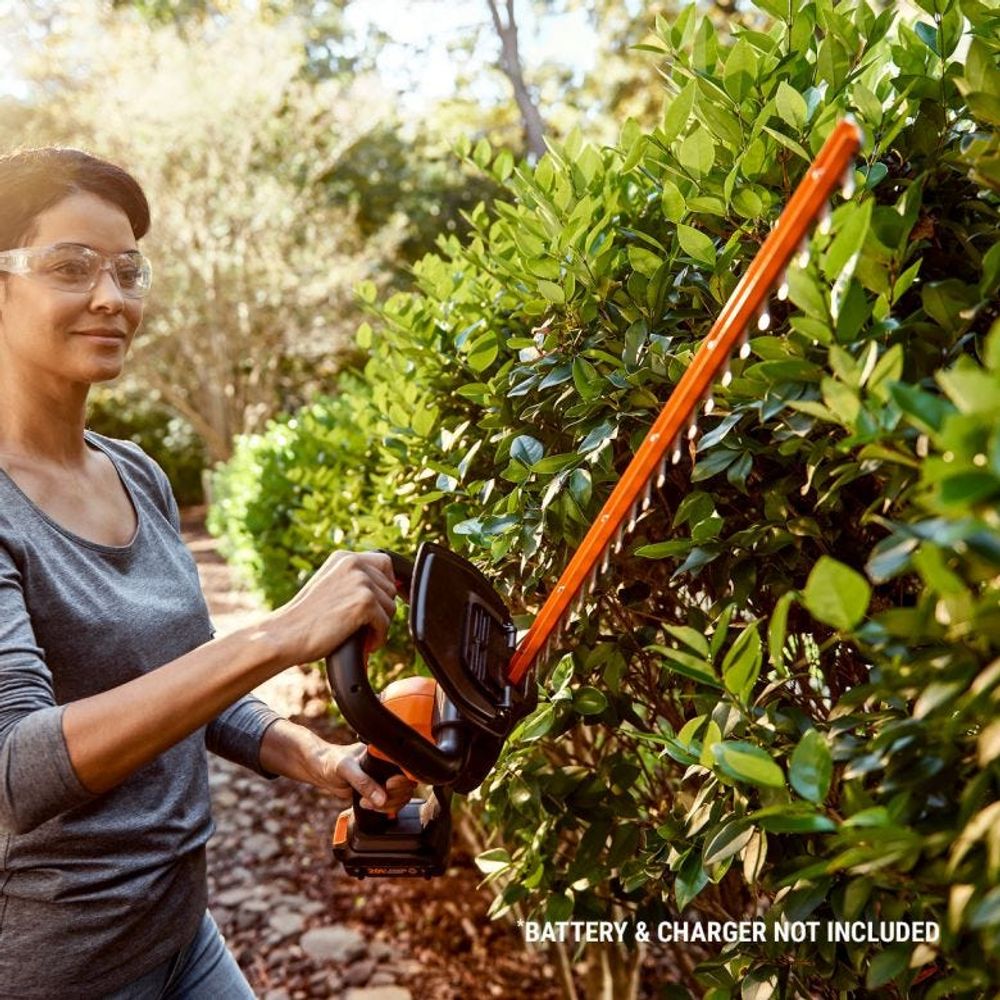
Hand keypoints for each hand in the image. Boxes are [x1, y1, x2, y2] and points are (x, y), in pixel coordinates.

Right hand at [265, 550, 397, 666]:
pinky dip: (378, 638)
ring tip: (360, 636)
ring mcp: (360, 581)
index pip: (385, 563)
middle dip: (381, 610)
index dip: (387, 585)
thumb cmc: (305, 619)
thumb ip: (354, 582)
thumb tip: (391, 587)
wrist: (285, 634)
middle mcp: (353, 563)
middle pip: (390, 588)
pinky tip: (363, 644)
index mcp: (344, 557)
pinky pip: (386, 624)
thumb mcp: (331, 587)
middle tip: (364, 626)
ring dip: (379, 626)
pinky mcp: (365, 601)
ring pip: (391, 608)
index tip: (381, 604)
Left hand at [312, 741, 415, 812]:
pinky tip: (368, 806)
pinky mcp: (378, 791)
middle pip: (406, 786)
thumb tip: (381, 798)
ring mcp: (384, 779)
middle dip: (392, 797)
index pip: (405, 768)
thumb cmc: (332, 761)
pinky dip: (383, 809)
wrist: (320, 769)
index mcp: (385, 753)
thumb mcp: (346, 768)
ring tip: (366, 803)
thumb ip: (363, 782)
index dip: (401, 780)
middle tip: (373, 800)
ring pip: (400, 797)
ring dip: (386, 805)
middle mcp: (388, 765)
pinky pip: (390, 803)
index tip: (389, 786)